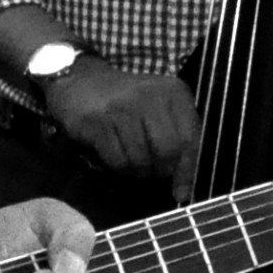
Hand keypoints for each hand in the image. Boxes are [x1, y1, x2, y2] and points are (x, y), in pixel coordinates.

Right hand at [44, 60, 197, 187]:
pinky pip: (117, 160)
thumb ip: (179, 142)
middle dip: (159, 170)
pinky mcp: (99, 121)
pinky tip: (114, 155)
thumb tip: (184, 190)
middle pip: (167, 152)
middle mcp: (152, 96)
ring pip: (141, 160)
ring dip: (137, 170)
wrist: (82, 80)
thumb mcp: (161, 110)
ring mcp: (123, 107)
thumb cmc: (128, 101)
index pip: (191, 139)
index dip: (188, 171)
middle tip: (151, 170)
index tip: (182, 193)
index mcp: (174, 93)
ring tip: (131, 159)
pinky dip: (118, 167)